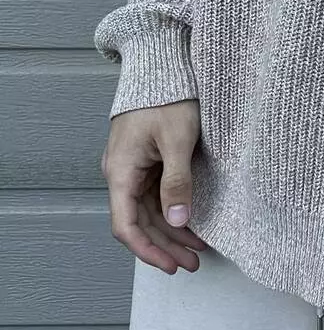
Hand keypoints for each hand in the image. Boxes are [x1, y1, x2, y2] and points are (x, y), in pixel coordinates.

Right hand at [101, 99, 207, 274]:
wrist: (161, 63)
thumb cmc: (168, 96)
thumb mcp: (177, 140)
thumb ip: (177, 182)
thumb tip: (178, 220)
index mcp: (121, 171)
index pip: (126, 225)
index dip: (147, 250)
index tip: (170, 265)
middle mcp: (122, 173)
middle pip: (140, 222)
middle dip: (165, 245)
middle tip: (193, 263)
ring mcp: (134, 167)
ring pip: (149, 210)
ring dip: (171, 231)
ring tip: (197, 250)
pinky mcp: (147, 160)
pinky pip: (156, 195)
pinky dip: (172, 210)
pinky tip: (191, 222)